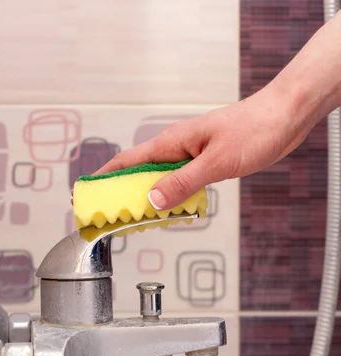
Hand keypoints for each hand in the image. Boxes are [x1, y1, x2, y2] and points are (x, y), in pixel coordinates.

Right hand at [95, 85, 312, 209]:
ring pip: (160, 180)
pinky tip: (173, 212)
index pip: (126, 161)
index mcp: (171, 142)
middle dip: (122, 195)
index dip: (104, 179)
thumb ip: (183, 182)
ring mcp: (190, 155)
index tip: (85, 195)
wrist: (285, 117)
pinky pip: (179, 183)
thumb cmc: (254, 130)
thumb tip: (152, 201)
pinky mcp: (205, 162)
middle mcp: (176, 148)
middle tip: (109, 219)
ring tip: (137, 222)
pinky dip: (172, 198)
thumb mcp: (216, 162)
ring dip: (148, 200)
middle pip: (139, 174)